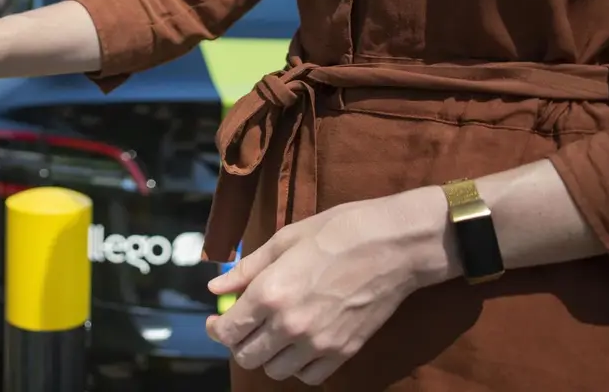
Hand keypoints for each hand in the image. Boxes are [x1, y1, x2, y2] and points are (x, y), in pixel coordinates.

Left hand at [205, 188, 451, 384]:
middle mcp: (290, 326)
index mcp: (270, 294)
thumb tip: (216, 288)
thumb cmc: (336, 232)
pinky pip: (309, 376)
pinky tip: (298, 346)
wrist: (391, 246)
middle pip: (247, 356)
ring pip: (275, 371)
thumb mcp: (284, 241)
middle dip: (238, 344)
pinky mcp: (343, 352)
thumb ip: (247, 270)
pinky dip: (298, 366)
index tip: (217, 319)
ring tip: (271, 334)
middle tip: (243, 327)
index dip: (217, 328)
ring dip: (267, 356)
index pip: (229, 330)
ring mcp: (318, 343)